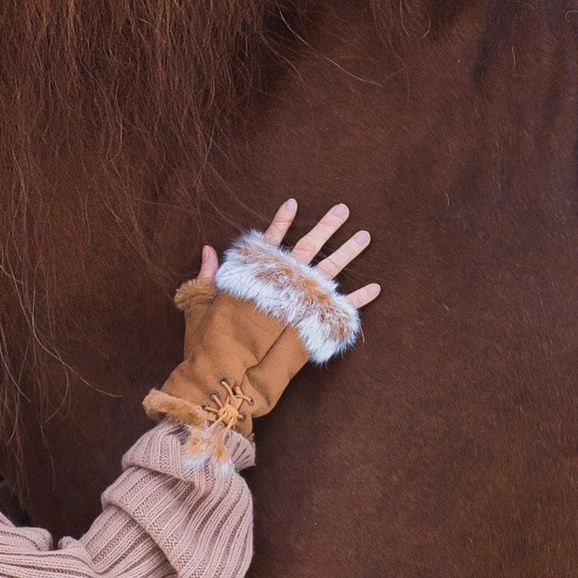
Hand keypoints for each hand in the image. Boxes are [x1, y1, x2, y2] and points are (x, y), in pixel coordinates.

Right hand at [146, 196, 376, 459]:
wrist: (228, 375)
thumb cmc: (210, 342)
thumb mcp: (202, 305)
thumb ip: (207, 276)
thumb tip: (208, 249)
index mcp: (253, 276)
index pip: (269, 241)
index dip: (281, 221)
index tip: (293, 201)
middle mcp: (281, 283)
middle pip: (307, 247)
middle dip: (326, 226)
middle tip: (343, 209)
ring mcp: (300, 303)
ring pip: (329, 270)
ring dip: (348, 252)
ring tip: (365, 235)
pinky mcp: (313, 326)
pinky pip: (342, 309)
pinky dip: (359, 299)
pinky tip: (376, 287)